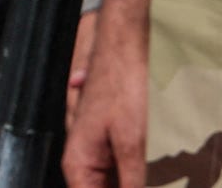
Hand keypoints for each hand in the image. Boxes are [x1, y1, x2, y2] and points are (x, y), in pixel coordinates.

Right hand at [62, 11, 146, 187]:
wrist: (119, 47)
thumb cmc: (120, 87)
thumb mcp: (131, 141)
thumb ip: (131, 181)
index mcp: (78, 165)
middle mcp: (81, 163)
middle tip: (142, 181)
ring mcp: (93, 153)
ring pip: (109, 186)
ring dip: (127, 184)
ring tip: (144, 179)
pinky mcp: (107, 143)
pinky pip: (115, 174)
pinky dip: (129, 180)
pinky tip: (144, 180)